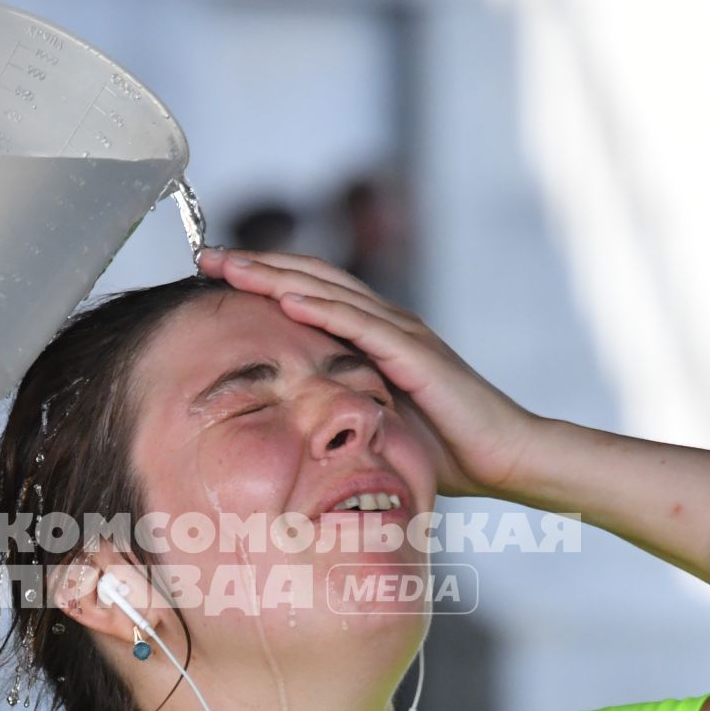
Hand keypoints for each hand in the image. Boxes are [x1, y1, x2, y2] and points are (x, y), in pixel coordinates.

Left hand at [197, 249, 537, 498]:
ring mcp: (403, 333)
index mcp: (374, 333)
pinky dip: (323, 309)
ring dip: (277, 276)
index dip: (263, 277)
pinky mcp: (417, 355)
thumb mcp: (374, 423)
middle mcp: (387, 321)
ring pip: (330, 291)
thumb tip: (285, 428)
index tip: (214, 273)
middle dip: (256, 264)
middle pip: (311, 277)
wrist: (504, 456)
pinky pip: (362, 326)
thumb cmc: (441, 447)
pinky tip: (287, 299)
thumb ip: (337, 411)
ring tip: (232, 266)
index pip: (309, 290)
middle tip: (205, 254)